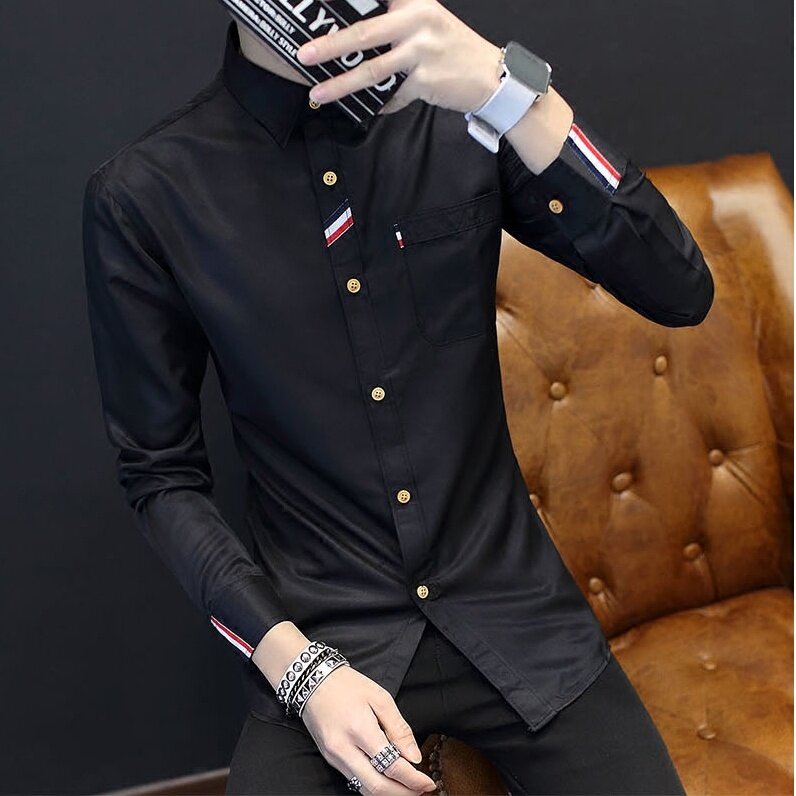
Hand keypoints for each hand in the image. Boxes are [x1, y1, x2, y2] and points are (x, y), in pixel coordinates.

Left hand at [295, 0, 503, 115]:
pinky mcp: (426, 81)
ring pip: (373, 70)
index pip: (374, 0)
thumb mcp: (428, 21)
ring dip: (342, 84)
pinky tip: (367, 108)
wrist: (490, 76)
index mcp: (414, 2)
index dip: (348, 2)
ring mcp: (422, 52)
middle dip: (331, 46)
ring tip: (319, 93)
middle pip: (364, 33)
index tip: (318, 9)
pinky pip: (393, 95)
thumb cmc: (454, 49)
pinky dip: (379, 104)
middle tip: (305, 55)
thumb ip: (395, 22)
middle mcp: (417, 21)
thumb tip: (356, 34)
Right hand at [300, 664, 437, 794]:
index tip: (428, 782)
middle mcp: (344, 749)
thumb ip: (399, 728)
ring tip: (408, 787)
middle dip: (403, 793)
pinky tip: (387, 779)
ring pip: (364, 788)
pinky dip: (374, 785)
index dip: (412, 779)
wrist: (313, 681)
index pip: (391, 765)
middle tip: (421, 790)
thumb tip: (414, 757)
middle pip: (377, 787)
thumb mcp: (380, 697)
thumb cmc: (348, 685)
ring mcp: (334, 757)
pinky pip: (354, 780)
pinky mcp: (330, 759)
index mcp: (360, 729)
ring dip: (389, 793)